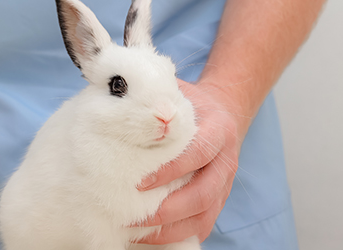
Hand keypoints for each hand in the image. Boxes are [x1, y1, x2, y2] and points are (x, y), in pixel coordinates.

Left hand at [136, 79, 250, 243]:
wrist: (224, 112)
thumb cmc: (191, 104)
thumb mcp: (177, 92)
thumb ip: (154, 97)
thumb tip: (115, 102)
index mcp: (218, 130)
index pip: (198, 154)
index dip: (171, 170)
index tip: (140, 182)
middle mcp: (226, 160)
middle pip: (203, 194)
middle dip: (167, 209)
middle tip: (132, 215)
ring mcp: (226, 183)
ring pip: (205, 216)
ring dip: (170, 228)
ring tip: (137, 230)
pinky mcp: (220, 199)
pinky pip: (204, 224)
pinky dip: (179, 235)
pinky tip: (152, 236)